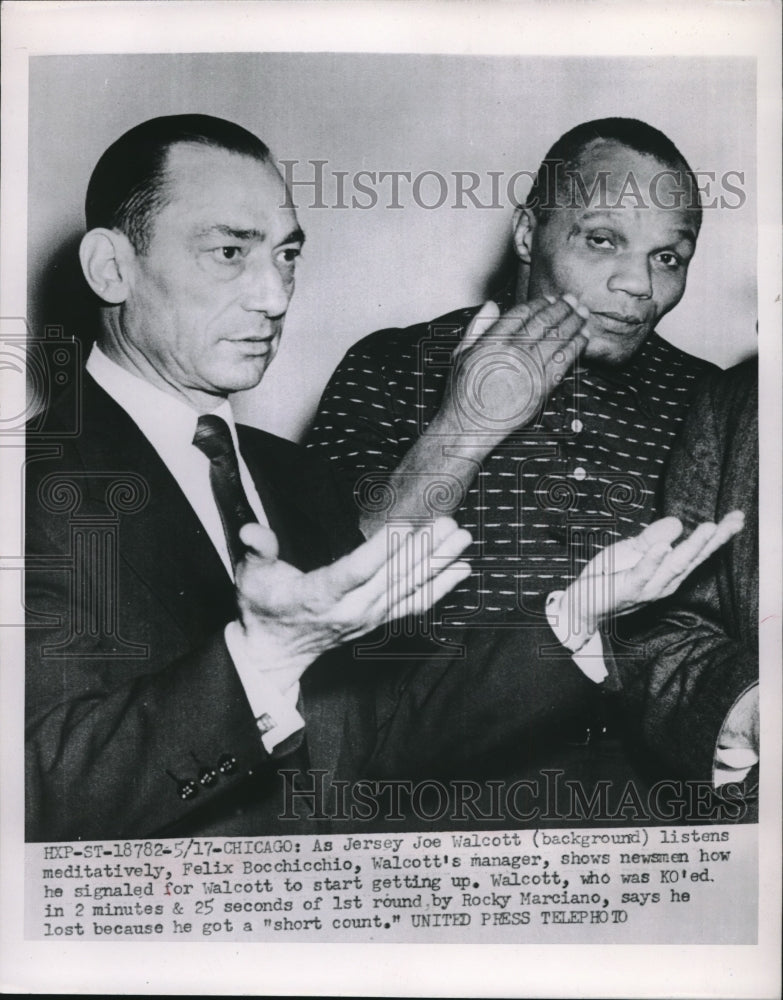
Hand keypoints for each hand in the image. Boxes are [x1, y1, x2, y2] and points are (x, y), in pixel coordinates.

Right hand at [234, 516, 471, 684]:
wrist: (276, 651)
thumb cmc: (264, 607)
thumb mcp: (251, 577)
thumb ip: (257, 550)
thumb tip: (254, 532)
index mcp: (321, 595)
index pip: (357, 570)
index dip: (382, 548)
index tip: (406, 525)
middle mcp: (351, 610)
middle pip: (393, 576)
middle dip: (424, 549)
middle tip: (449, 523)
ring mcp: (369, 618)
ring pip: (410, 589)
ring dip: (439, 563)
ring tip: (462, 539)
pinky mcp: (379, 621)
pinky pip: (415, 605)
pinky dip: (440, 587)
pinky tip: (461, 570)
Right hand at [438, 295, 589, 437]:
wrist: (469, 428)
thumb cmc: (462, 394)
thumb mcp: (460, 355)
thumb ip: (477, 328)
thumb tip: (492, 304)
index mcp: (491, 342)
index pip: (521, 313)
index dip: (539, 303)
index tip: (551, 299)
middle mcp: (510, 353)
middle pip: (543, 321)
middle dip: (562, 307)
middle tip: (572, 299)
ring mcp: (528, 370)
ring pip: (558, 338)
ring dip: (573, 322)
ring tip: (582, 313)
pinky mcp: (541, 388)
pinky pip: (564, 361)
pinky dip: (577, 346)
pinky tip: (583, 337)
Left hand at [559, 512, 744, 648]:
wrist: (583, 603)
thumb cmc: (610, 576)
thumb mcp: (634, 549)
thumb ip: (655, 535)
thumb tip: (678, 522)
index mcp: (668, 571)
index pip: (698, 551)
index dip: (718, 535)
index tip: (737, 517)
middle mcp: (665, 581)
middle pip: (694, 558)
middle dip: (716, 539)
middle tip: (736, 521)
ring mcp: (648, 587)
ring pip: (675, 565)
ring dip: (692, 547)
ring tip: (709, 529)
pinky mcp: (628, 588)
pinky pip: (643, 573)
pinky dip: (653, 560)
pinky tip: (664, 547)